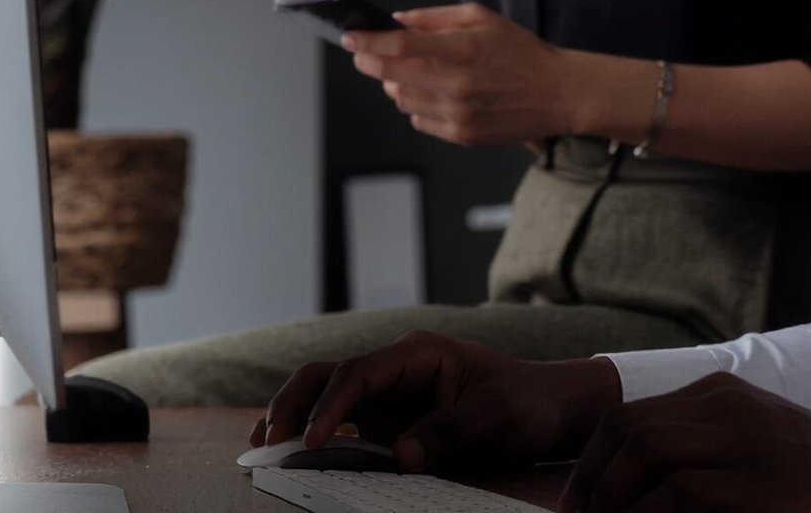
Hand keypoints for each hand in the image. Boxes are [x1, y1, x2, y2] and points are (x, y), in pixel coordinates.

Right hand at [250, 331, 620, 471]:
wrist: (549, 409)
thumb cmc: (527, 402)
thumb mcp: (496, 415)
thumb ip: (450, 431)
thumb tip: (399, 456)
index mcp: (418, 353)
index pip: (358, 372)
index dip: (329, 404)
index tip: (311, 439)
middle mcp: (395, 370)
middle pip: (327, 374)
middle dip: (292, 401)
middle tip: (267, 438)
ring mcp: (387, 397)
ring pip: (324, 395)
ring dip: (291, 414)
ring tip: (261, 444)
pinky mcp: (386, 423)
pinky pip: (340, 425)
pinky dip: (311, 435)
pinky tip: (290, 453)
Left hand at [343, 3, 573, 146]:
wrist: (558, 94)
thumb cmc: (524, 53)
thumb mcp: (483, 19)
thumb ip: (437, 17)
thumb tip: (398, 20)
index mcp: (461, 50)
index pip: (398, 46)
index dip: (367, 41)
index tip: (350, 37)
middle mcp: (455, 84)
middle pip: (390, 75)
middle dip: (370, 60)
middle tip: (366, 52)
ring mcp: (456, 113)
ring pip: (400, 98)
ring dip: (395, 82)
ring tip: (414, 70)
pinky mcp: (460, 134)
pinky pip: (418, 119)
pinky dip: (416, 103)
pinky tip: (435, 91)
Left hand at [563, 373, 810, 512]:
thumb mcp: (754, 449)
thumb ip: (702, 452)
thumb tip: (634, 492)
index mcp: (723, 395)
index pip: (629, 417)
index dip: (591, 465)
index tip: (579, 507)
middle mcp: (729, 407)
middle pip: (627, 430)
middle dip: (591, 485)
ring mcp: (745, 442)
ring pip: (645, 454)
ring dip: (614, 503)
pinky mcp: (757, 487)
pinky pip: (679, 497)